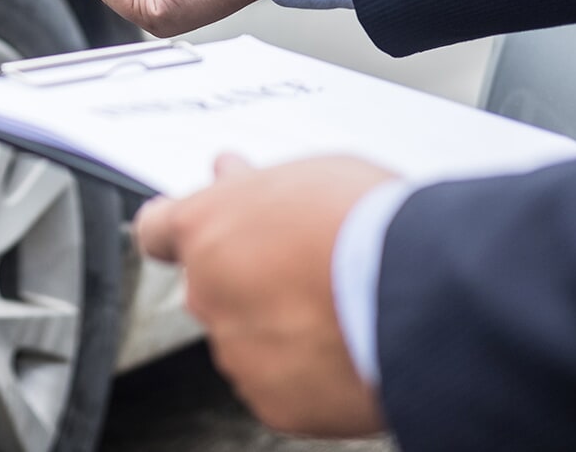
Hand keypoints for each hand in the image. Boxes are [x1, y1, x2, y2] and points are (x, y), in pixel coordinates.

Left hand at [134, 154, 395, 436]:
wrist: (418, 295)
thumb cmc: (368, 225)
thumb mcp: (306, 174)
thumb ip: (255, 186)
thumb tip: (233, 177)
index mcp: (204, 229)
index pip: (157, 230)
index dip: (178, 233)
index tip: (195, 234)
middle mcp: (206, 292)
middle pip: (211, 286)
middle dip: (246, 278)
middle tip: (300, 268)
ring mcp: (235, 351)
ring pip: (246, 338)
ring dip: (278, 327)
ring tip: (340, 310)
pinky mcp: (271, 401)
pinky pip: (279, 384)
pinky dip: (305, 372)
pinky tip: (345, 350)